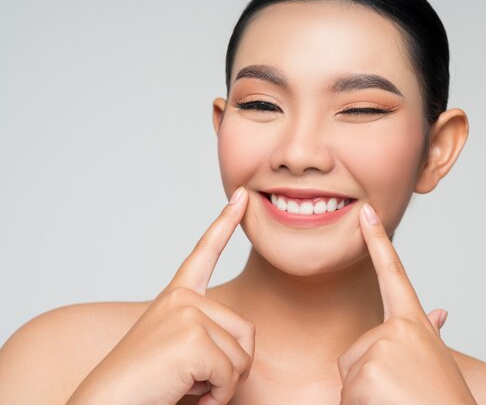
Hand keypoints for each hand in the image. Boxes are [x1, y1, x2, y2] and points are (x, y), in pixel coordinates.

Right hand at [67, 187, 253, 404]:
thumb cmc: (144, 386)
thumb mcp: (179, 351)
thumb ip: (207, 335)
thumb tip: (245, 345)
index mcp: (176, 297)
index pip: (205, 253)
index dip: (225, 223)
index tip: (241, 196)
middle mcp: (183, 299)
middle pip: (245, 332)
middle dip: (231, 367)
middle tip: (195, 380)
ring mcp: (187, 313)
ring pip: (242, 356)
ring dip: (222, 385)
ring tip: (186, 386)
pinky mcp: (193, 338)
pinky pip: (232, 375)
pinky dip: (217, 397)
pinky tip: (189, 394)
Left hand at [337, 203, 476, 404]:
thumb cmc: (444, 399)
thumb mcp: (436, 361)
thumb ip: (427, 333)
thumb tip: (440, 311)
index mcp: (414, 325)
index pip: (393, 274)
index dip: (378, 241)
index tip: (365, 213)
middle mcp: (396, 330)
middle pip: (354, 351)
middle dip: (366, 377)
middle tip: (398, 393)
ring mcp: (380, 349)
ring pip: (348, 377)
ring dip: (364, 397)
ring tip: (396, 404)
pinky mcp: (365, 372)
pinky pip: (345, 396)